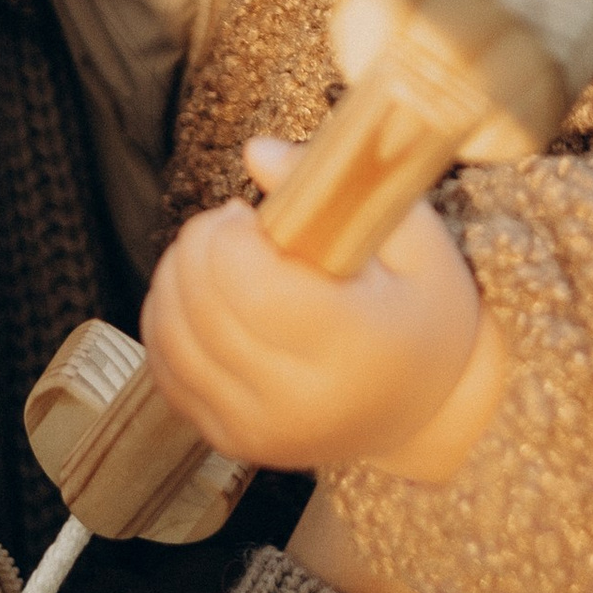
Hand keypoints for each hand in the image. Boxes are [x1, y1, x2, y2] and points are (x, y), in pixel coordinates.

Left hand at [141, 140, 506, 481]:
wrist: (427, 408)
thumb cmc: (422, 310)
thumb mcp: (414, 236)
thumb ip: (340, 185)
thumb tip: (255, 151)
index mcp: (354, 349)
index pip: (251, 286)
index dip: (230, 235)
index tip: (251, 215)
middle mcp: (300, 403)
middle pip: (201, 306)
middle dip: (199, 244)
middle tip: (233, 226)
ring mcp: (258, 431)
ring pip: (170, 335)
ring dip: (178, 276)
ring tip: (219, 258)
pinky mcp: (229, 441)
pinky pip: (165, 368)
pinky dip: (168, 319)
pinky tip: (203, 297)